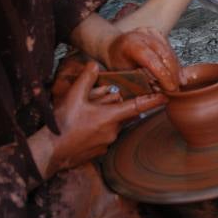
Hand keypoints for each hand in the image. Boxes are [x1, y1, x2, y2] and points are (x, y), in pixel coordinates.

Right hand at [45, 61, 165, 173]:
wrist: (51, 152)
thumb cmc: (63, 125)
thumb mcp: (73, 97)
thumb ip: (86, 79)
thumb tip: (94, 65)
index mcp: (110, 117)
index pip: (138, 106)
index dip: (153, 101)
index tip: (166, 96)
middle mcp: (113, 131)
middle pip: (119, 112)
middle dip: (109, 105)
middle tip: (89, 103)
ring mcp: (107, 143)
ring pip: (111, 123)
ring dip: (102, 117)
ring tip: (82, 115)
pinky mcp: (100, 152)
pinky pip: (104, 135)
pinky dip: (97, 128)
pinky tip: (81, 127)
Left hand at [105, 27, 182, 92]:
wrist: (113, 47)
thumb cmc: (116, 62)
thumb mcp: (124, 75)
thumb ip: (141, 82)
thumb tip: (160, 91)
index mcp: (130, 44)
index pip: (152, 60)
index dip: (164, 76)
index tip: (170, 88)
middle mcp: (141, 34)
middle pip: (164, 54)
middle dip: (173, 74)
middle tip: (177, 88)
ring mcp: (150, 32)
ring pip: (170, 51)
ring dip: (176, 69)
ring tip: (178, 82)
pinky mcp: (157, 33)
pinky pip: (169, 49)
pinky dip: (173, 62)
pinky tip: (175, 73)